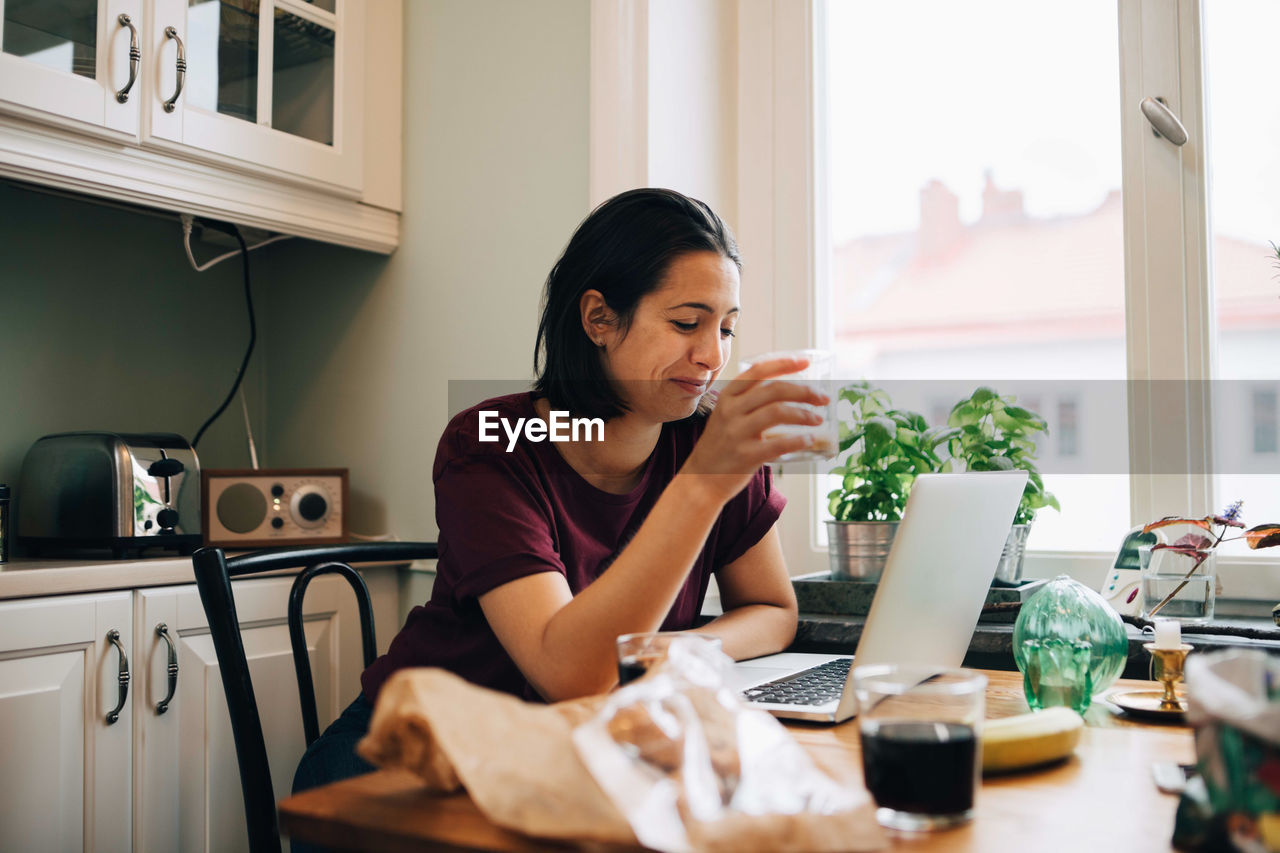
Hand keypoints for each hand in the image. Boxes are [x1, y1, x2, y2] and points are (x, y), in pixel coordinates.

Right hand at [679, 356, 829, 504]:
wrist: (701, 480)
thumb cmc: (721, 446)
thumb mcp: (727, 417)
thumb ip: (750, 403)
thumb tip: (790, 391)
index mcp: (727, 397)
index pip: (758, 371)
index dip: (784, 363)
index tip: (806, 362)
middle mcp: (730, 411)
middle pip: (774, 390)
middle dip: (804, 391)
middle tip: (822, 398)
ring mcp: (737, 433)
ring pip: (778, 412)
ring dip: (804, 414)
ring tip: (817, 419)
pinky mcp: (745, 456)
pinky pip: (779, 444)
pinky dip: (799, 440)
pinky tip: (810, 439)